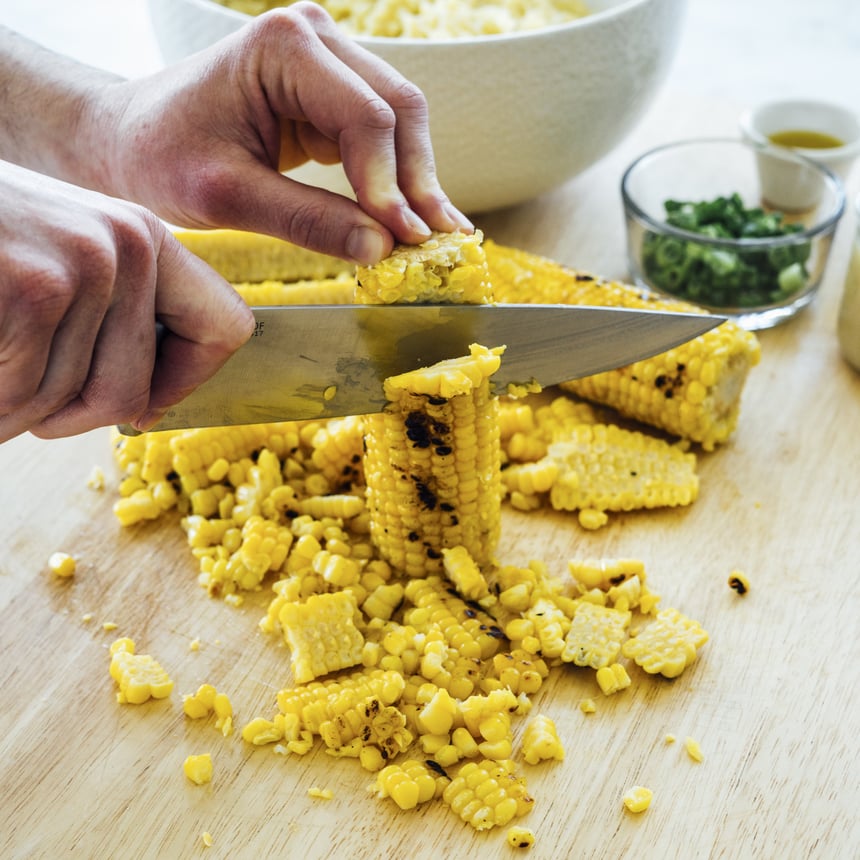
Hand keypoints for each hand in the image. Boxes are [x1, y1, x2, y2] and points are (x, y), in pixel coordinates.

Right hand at [0, 161, 254, 441]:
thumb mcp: (58, 263)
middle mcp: (132, 245)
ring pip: (70, 403)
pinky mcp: (34, 287)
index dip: (187, 381)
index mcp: (148, 239)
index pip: (228, 328)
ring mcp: (87, 263)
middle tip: (14, 386)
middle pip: (131, 393)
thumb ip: (112, 318)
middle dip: (65, 415)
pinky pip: (21, 397)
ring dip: (12, 407)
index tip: (142, 402)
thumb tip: (149, 406)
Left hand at [97, 2, 470, 263]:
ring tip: (436, 235)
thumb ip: (306, 220)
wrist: (129, 138)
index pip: (365, 118)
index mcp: (284, 47)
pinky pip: (380, 133)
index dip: (391, 185)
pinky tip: (411, 215)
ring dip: (416, 180)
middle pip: (399, 108)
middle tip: (438, 243)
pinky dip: (396, 177)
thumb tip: (382, 247)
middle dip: (418, 181)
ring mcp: (326, 60)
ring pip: (400, 120)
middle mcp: (315, 38)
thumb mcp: (227, 196)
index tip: (403, 241)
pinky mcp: (329, 91)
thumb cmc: (160, 157)